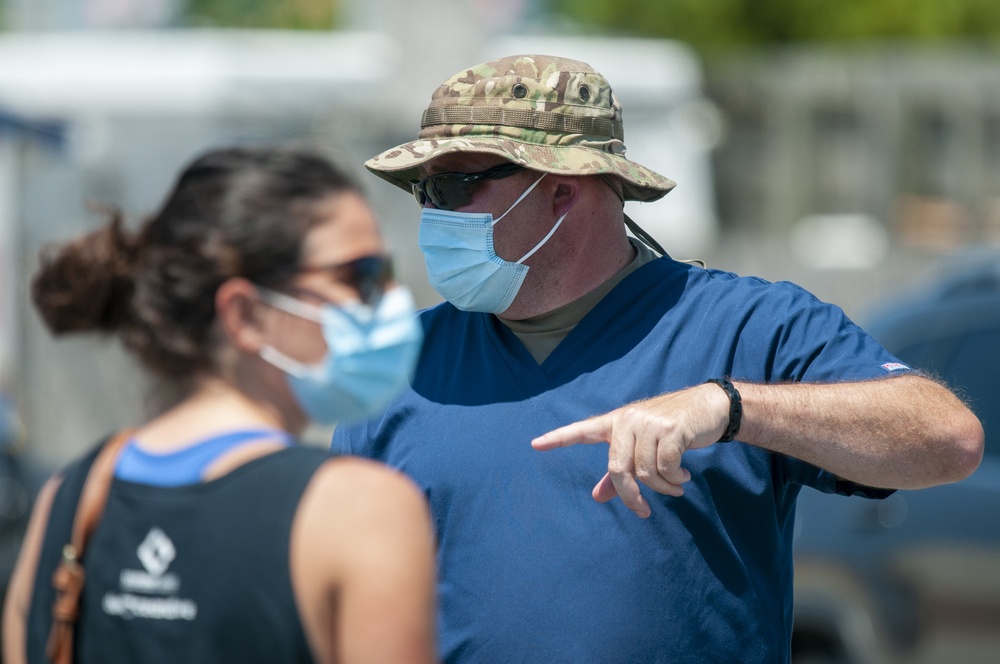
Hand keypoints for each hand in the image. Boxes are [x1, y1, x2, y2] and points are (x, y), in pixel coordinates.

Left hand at [531, 384, 730, 517]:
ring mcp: (649, 423)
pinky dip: (675, 479)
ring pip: (645, 472)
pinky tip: (684, 476)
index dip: (559, 438)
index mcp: (616, 423)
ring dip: (663, 487)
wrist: (710, 408)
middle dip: (631, 496)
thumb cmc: (672, 429)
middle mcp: (628, 420)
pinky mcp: (672, 429)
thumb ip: (619, 472)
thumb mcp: (642, 447)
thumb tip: (597, 498)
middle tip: (644, 511)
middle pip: (618, 469)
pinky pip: (666, 467)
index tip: (535, 444)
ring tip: (676, 485)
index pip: (582, 430)